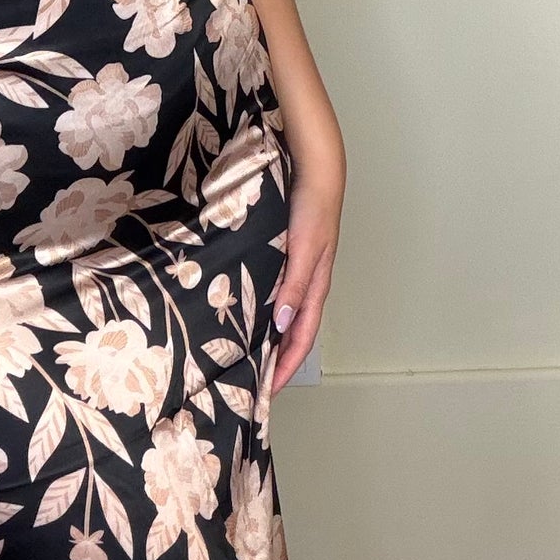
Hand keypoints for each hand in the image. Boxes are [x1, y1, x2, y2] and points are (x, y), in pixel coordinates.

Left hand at [269, 140, 342, 393]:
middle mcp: (305, 283)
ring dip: (268, 338)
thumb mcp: (303, 248)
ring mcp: (295, 270)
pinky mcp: (284, 255)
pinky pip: (273, 293)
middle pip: (292, 333)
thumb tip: (280, 326)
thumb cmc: (313, 207)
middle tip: (252, 383)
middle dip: (276, 360)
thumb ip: (292, 286)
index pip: (301, 339)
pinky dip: (262, 311)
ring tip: (245, 357)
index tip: (268, 392)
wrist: (315, 167)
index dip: (286, 367)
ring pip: (282, 315)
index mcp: (314, 286)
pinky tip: (244, 313)